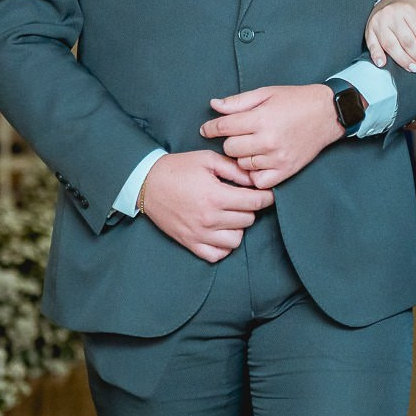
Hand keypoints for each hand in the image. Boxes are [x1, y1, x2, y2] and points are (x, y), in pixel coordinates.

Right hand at [139, 150, 273, 262]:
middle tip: (243, 199)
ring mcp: (199, 234)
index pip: (255, 203)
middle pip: (248, 220)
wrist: (147, 183)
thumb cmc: (179, 168)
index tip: (267, 194)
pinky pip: (217, 255)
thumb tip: (256, 180)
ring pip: (236, 240)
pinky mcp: (190, 243)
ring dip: (238, 227)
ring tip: (231, 215)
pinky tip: (221, 232)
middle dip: (250, 209)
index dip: (266, 197)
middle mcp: (209, 219)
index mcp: (215, 196)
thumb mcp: (207, 160)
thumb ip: (234, 170)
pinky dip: (224, 246)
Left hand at [200, 84, 342, 188]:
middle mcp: (268, 140)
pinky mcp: (286, 170)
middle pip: (230, 148)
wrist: (327, 113)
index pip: (223, 127)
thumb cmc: (295, 100)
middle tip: (238, 135)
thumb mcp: (266, 93)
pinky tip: (258, 163)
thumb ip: (238, 102)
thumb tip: (213, 106)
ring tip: (251, 147)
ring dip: (242, 157)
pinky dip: (254, 174)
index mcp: (261, 118)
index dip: (210, 128)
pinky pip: (258, 181)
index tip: (206, 130)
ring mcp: (277, 158)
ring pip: (242, 165)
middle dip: (230, 141)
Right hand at [366, 0, 415, 71]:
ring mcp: (378, 24)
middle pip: (407, 41)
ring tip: (412, 68)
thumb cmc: (406, 7)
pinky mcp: (369, 31)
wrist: (384, 1)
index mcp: (406, 9)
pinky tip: (382, 63)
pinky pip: (372, 45)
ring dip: (403, 60)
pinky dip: (376, 55)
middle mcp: (391, 16)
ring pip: (391, 46)